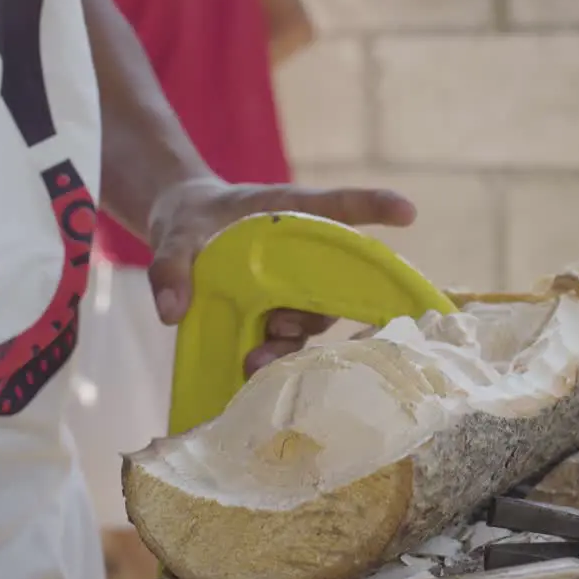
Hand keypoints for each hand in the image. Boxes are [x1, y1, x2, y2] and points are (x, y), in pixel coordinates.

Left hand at [144, 178, 415, 374]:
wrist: (181, 236)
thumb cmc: (190, 219)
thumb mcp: (174, 232)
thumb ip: (170, 263)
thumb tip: (172, 311)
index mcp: (290, 214)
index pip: (340, 207)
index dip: (375, 207)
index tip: (408, 212)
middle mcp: (302, 255)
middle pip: (333, 281)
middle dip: (318, 307)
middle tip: (279, 325)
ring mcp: (292, 288)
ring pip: (312, 317)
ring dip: (292, 339)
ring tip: (256, 359)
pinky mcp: (274, 316)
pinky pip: (287, 340)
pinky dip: (274, 356)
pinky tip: (250, 372)